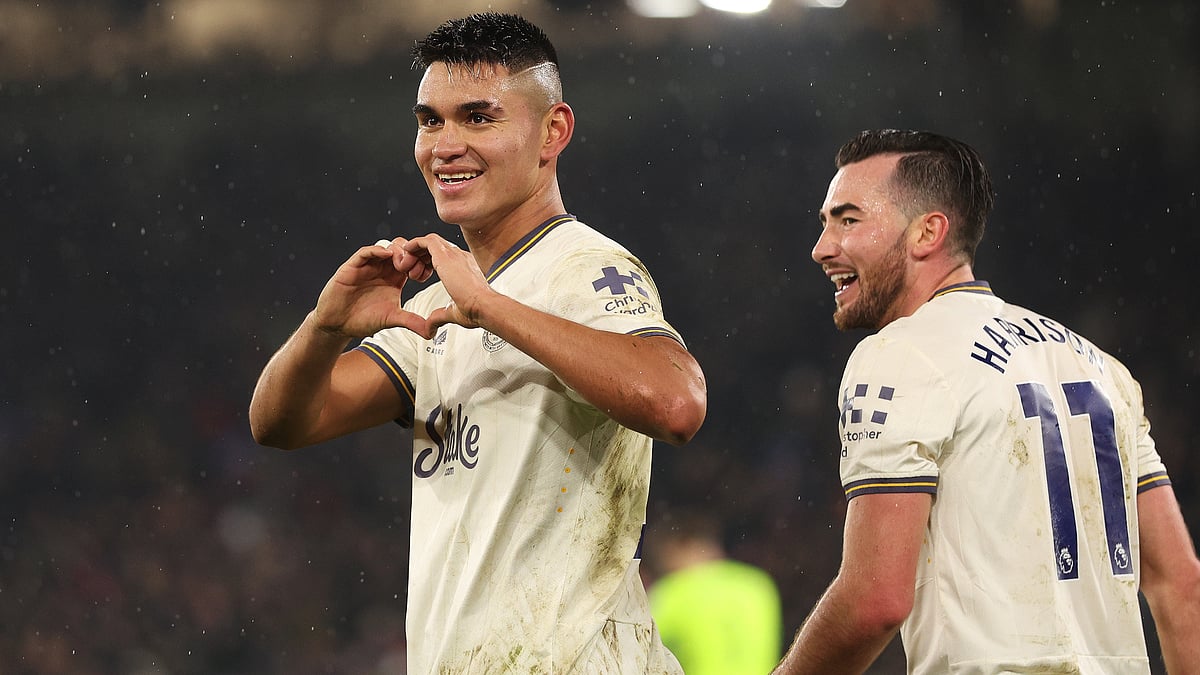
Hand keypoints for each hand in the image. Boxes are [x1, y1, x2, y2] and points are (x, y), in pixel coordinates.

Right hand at [310, 237, 432, 338]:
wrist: (338, 325)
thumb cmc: (363, 320)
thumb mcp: (392, 319)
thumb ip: (411, 321)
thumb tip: (430, 332)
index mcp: (395, 278)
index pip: (412, 262)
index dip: (421, 263)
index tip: (427, 273)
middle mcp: (383, 269)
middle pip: (402, 250)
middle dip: (412, 254)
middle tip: (416, 266)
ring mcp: (368, 266)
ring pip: (386, 247)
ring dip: (396, 250)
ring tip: (402, 263)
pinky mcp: (353, 266)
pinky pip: (365, 252)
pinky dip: (376, 250)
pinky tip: (385, 255)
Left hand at [401, 234, 493, 337]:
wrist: (484, 306)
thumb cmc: (476, 310)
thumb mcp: (452, 312)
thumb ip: (439, 316)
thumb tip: (431, 328)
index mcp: (464, 268)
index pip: (444, 256)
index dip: (428, 263)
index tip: (421, 275)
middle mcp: (460, 258)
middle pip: (436, 246)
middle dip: (420, 256)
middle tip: (411, 270)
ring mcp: (454, 254)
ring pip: (429, 241)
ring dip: (415, 251)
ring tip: (407, 264)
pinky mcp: (446, 255)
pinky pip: (425, 241)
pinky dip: (414, 245)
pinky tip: (407, 251)